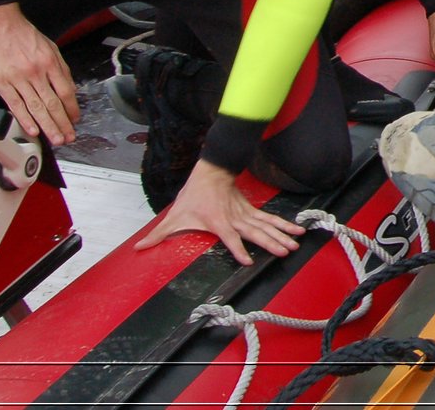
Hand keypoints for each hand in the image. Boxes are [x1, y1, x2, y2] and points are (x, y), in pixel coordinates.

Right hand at [0, 3, 80, 144]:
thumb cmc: (24, 35)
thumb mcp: (51, 48)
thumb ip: (61, 69)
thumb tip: (70, 90)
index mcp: (50, 63)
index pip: (66, 92)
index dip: (72, 108)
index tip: (75, 119)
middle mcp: (36, 72)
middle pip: (53, 103)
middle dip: (62, 123)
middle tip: (68, 137)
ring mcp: (18, 79)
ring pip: (35, 108)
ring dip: (47, 126)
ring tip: (55, 138)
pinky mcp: (1, 83)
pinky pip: (15, 105)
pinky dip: (25, 119)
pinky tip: (33, 130)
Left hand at [135, 159, 303, 265]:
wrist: (211, 173)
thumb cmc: (193, 196)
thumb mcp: (174, 216)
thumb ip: (158, 234)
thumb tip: (139, 247)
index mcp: (219, 222)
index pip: (230, 239)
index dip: (238, 250)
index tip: (248, 262)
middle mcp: (236, 219)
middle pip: (257, 233)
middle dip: (272, 242)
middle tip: (287, 251)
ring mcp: (245, 215)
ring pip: (267, 226)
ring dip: (282, 234)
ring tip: (296, 243)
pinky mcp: (250, 212)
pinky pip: (269, 219)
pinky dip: (283, 224)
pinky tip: (296, 229)